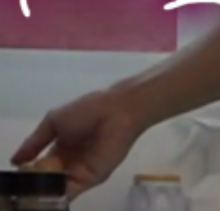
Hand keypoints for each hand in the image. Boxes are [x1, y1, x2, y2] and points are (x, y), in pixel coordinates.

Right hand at [10, 88, 146, 199]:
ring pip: (54, 190)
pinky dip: (53, 197)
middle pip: (45, 182)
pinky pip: (67, 192)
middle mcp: (68, 163)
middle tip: (17, 196)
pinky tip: (41, 197)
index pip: (38, 169)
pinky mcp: (89, 179)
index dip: (25, 176)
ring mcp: (78, 173)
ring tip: (25, 198)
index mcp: (60, 149)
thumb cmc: (87, 110)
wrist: (117, 110)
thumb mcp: (54, 121)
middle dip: (32, 189)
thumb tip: (14, 160)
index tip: (12, 184)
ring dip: (41, 195)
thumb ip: (34, 142)